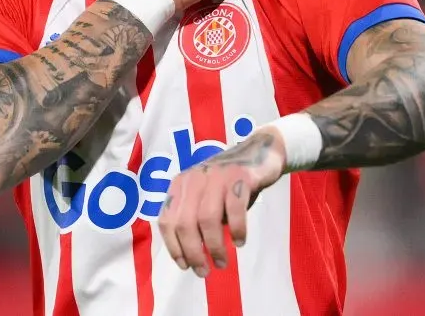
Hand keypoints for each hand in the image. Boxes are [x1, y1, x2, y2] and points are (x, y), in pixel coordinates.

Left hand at [158, 128, 285, 276]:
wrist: (258, 152)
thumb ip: (194, 219)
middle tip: (205, 271)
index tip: (185, 266)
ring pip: (207, 219)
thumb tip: (191, 256)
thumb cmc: (228, 184)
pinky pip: (234, 209)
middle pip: (184, 223)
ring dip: (214, 246)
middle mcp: (194, 179)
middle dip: (193, 252)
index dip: (173, 247)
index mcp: (180, 185)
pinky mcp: (239, 176)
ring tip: (222, 262)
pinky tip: (240, 241)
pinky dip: (237, 229)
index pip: (166, 220)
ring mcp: (216, 176)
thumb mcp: (204, 198)